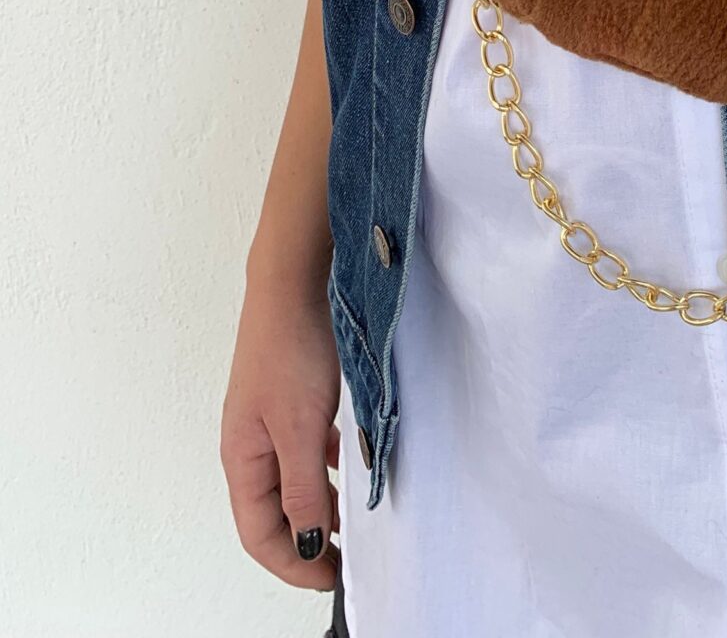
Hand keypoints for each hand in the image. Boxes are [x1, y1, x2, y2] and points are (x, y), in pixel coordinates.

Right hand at [220, 272, 342, 592]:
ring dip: (318, 503)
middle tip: (345, 557)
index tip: (330, 578)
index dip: (293, 563)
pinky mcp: (290, 398)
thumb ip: (302, 488)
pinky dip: (324, 465)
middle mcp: (250, 444)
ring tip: (350, 518)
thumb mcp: (300, 428)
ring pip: (291, 479)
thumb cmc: (289, 347)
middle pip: (272, 511)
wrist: (292, 282)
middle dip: (306, 539)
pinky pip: (304, 448)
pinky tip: (346, 461)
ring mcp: (269, 420)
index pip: (259, 533)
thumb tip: (306, 542)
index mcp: (242, 458)